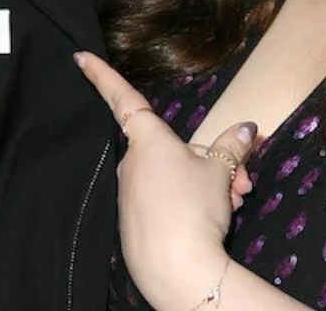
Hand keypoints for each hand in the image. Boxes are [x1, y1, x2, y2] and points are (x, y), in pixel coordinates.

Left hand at [76, 51, 253, 308]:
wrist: (177, 269)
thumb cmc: (195, 208)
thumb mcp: (221, 171)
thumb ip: (231, 146)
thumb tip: (246, 128)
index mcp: (148, 139)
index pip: (123, 98)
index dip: (102, 75)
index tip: (79, 56)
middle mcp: (133, 162)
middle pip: (173, 148)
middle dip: (210, 160)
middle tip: (242, 182)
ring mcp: (130, 193)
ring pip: (175, 176)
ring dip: (208, 184)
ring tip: (236, 201)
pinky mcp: (134, 221)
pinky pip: (166, 200)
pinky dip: (191, 203)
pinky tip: (214, 218)